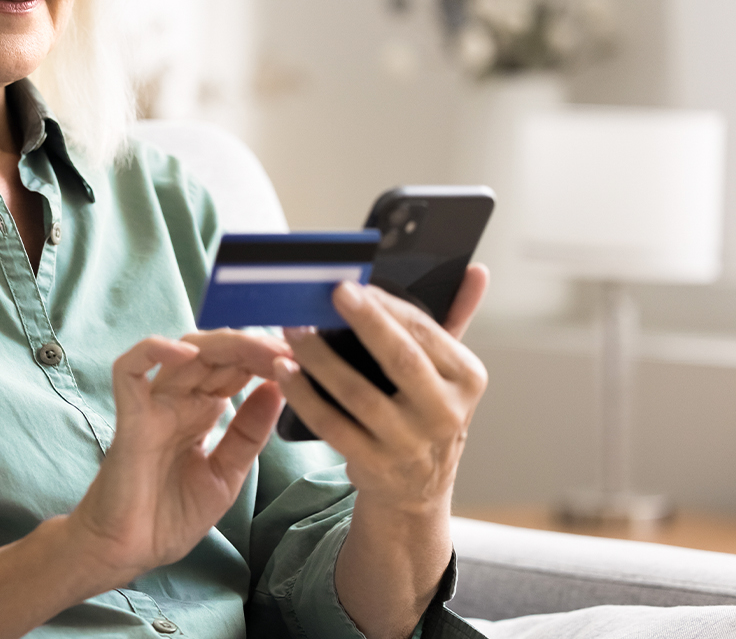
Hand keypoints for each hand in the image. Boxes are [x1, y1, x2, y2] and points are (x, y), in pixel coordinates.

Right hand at [64, 330, 289, 583]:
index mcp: (202, 411)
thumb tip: (278, 388)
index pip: (235, 367)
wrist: (130, 551)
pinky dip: (154, 351)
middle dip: (256, 346)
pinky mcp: (130, 416)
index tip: (303, 361)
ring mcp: (153, 404)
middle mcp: (178, 400)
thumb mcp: (226, 473)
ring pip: (184, 350)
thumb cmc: (170, 515)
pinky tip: (189, 354)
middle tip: (291, 350)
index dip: (266, 358)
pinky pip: (130, 369)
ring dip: (226, 343)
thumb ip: (248, 433)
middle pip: (216, 352)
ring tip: (261, 349)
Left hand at [273, 264, 489, 513]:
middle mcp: (445, 412)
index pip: (425, 331)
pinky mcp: (375, 464)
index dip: (387, 305)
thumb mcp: (449, 372)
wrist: (418, 488)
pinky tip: (284, 370)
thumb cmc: (426, 413)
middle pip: (400, 358)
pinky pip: (331, 424)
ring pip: (358, 392)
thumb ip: (457, 318)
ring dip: (319, 357)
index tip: (354, 283)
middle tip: (332, 291)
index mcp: (467, 379)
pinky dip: (304, 395)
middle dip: (365, 321)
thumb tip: (475, 271)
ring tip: (294, 328)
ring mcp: (410, 443)